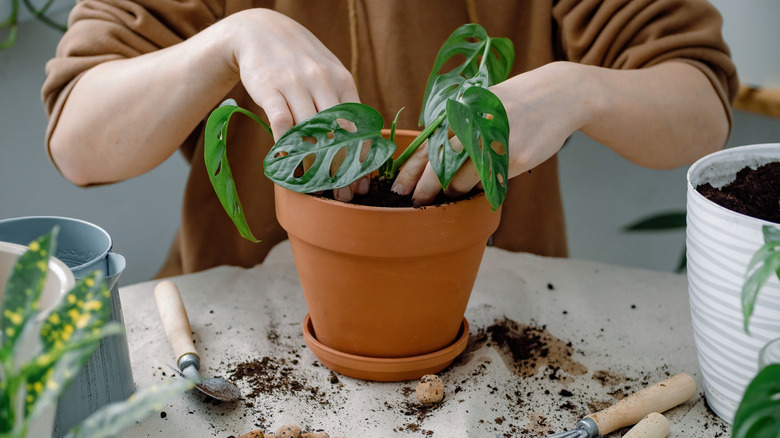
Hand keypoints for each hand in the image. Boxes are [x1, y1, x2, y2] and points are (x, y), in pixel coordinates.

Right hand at [226, 9, 365, 200]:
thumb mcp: (327, 74)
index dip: (362, 157)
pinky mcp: (270, 89)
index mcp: (342, 81)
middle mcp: (322, 81)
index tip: (364, 182)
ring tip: (319, 187)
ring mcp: (295, 84)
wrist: (259, 31)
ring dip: (315, 164)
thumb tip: (358, 141)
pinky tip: (289, 165)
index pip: (358, 125)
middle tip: (344, 194)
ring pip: (310, 133)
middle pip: (338, 134)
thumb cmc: (298, 60)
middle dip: (343, 168)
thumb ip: (342, 104)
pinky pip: (282, 125)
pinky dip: (287, 148)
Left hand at [392, 62, 590, 205]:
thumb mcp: (481, 104)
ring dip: (453, 193)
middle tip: (415, 203)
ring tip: (449, 196)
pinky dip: (479, 189)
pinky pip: (488, 183)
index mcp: (463, 112)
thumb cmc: (514, 102)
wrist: (559, 95)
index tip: (399, 187)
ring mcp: (496, 145)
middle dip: (425, 190)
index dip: (411, 170)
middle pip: (441, 167)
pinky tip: (475, 190)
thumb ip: (458, 126)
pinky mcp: (516, 159)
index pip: (429, 145)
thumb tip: (430, 156)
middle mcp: (477, 128)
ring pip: (464, 181)